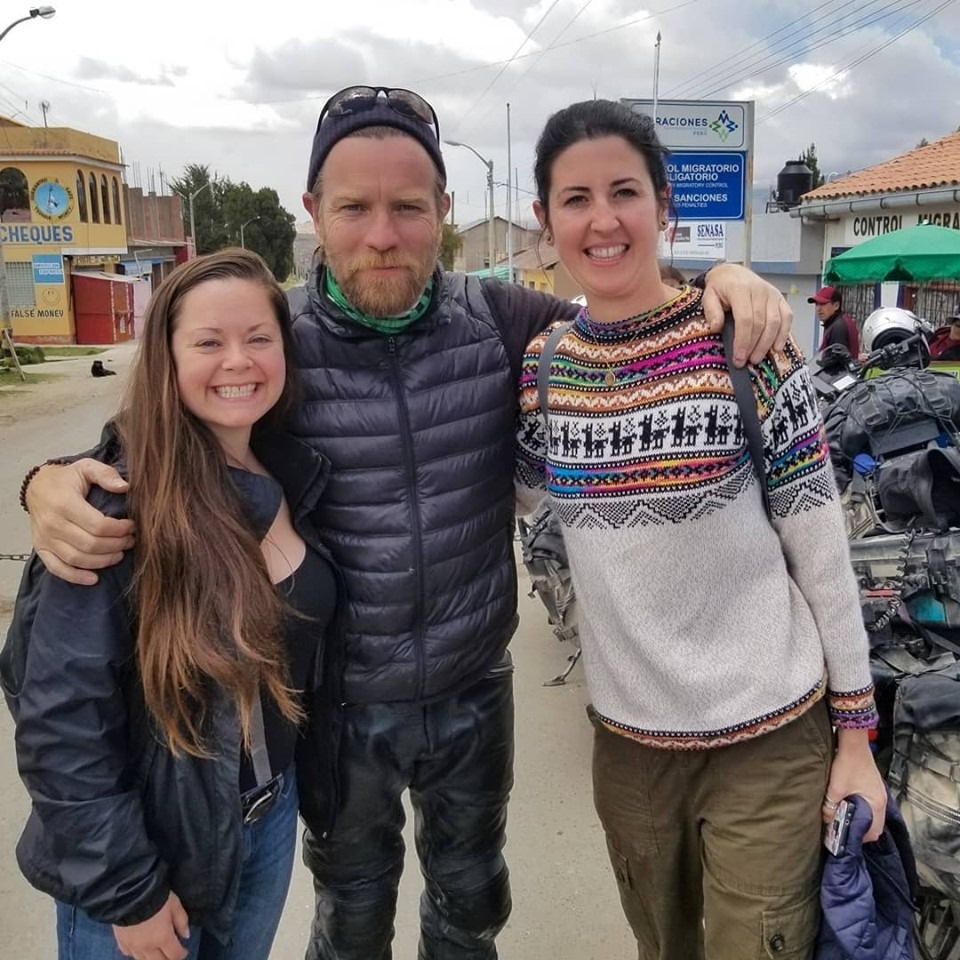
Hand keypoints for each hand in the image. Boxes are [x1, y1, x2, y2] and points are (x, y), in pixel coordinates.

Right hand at [26, 459, 132, 584]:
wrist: (37, 487)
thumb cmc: (67, 479)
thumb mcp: (86, 467)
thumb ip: (106, 474)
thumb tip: (125, 487)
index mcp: (65, 504)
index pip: (98, 525)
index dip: (120, 530)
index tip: (133, 526)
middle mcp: (53, 524)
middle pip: (91, 545)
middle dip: (116, 545)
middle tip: (130, 541)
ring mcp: (45, 539)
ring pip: (77, 559)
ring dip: (103, 561)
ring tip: (120, 554)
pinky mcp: (42, 548)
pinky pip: (57, 569)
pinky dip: (76, 577)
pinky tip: (94, 578)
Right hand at [112, 892, 189, 959]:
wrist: (130, 893)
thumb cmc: (156, 897)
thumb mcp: (175, 905)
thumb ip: (181, 921)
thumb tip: (186, 935)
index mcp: (163, 938)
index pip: (174, 954)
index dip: (182, 954)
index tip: (184, 950)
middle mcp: (148, 946)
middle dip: (168, 959)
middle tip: (172, 954)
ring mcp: (133, 945)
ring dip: (152, 958)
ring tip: (158, 952)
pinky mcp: (121, 941)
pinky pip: (129, 953)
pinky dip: (136, 953)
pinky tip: (140, 947)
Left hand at [701, 263, 792, 365]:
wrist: (732, 273)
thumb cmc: (720, 287)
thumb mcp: (708, 296)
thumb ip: (711, 311)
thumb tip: (716, 328)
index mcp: (740, 289)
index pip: (745, 319)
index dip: (743, 340)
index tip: (738, 357)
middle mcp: (759, 290)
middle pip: (761, 323)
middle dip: (754, 346)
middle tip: (746, 361)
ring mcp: (772, 294)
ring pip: (775, 322)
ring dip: (767, 343)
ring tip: (757, 358)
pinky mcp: (780, 299)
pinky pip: (787, 317)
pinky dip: (784, 333)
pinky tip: (776, 347)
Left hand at [823, 728, 885, 841]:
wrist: (853, 742)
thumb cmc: (847, 764)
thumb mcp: (836, 788)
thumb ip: (830, 806)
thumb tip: (826, 820)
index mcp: (877, 804)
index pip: (874, 831)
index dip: (860, 836)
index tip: (846, 836)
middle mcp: (882, 800)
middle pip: (875, 824)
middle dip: (860, 828)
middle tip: (844, 827)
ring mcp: (879, 792)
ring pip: (873, 813)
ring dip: (860, 817)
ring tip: (844, 816)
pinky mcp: (874, 785)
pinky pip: (871, 803)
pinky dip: (862, 807)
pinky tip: (849, 803)